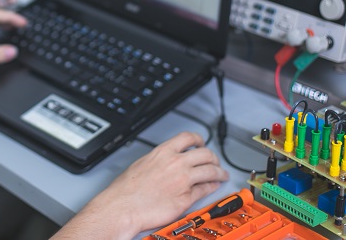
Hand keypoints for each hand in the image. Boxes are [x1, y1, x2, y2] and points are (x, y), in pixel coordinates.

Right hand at [54, 132, 227, 238]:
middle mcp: (176, 163)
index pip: (189, 138)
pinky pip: (206, 189)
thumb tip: (167, 160)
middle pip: (205, 153)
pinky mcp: (187, 198)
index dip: (199, 140)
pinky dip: (212, 187)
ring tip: (222, 175)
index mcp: (163, 152)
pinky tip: (213, 187)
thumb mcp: (142, 163)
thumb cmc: (126, 189)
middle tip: (215, 162)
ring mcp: (183, 180)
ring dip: (219, 172)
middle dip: (213, 157)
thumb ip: (160, 160)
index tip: (202, 144)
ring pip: (211, 171)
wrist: (123, 207)